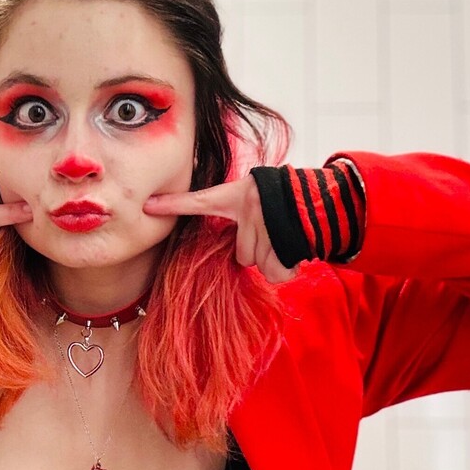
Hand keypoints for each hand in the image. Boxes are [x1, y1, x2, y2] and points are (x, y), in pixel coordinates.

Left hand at [142, 175, 299, 284]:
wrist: (322, 200)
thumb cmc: (286, 204)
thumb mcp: (256, 202)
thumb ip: (240, 223)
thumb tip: (238, 252)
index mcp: (237, 196)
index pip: (199, 201)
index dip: (174, 205)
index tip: (148, 206)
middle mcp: (250, 209)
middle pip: (242, 255)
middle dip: (258, 250)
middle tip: (274, 232)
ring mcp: (267, 226)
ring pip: (259, 264)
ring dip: (274, 259)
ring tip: (287, 237)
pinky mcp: (285, 242)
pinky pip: (276, 273)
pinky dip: (287, 268)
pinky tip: (294, 250)